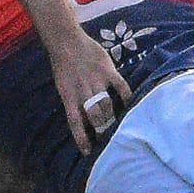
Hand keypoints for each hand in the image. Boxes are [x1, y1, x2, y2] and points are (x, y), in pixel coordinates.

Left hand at [47, 35, 131, 151]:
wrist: (66, 41)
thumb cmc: (63, 65)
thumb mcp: (63, 86)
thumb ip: (73, 101)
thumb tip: (82, 120)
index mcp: (68, 96)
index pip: (75, 122)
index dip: (82, 138)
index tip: (88, 152)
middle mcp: (83, 90)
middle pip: (95, 116)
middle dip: (102, 130)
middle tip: (107, 138)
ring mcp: (96, 80)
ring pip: (107, 105)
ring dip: (113, 117)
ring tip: (118, 125)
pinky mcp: (108, 70)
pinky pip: (120, 87)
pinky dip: (126, 96)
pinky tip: (130, 103)